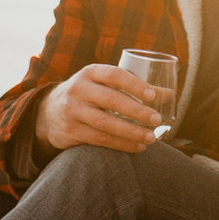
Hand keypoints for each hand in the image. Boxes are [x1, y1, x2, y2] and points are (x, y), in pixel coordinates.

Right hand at [35, 64, 167, 155]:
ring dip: (131, 132)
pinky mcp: (71, 131)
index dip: (134, 84)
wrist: (48, 112)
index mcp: (89, 73)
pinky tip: (137, 147)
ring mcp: (72, 111)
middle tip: (156, 120)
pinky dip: (121, 144)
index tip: (152, 95)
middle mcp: (78, 89)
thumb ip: (134, 88)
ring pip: (105, 123)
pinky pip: (99, 139)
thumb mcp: (103, 85)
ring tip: (151, 138)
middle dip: (136, 111)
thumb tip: (170, 94)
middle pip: (111, 100)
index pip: (113, 75)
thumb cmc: (88, 94)